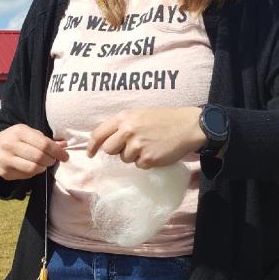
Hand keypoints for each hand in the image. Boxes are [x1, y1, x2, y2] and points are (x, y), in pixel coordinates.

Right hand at [0, 124, 68, 180]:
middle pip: (39, 157)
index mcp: (19, 131)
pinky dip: (34, 172)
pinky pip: (26, 175)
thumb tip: (64, 145)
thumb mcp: (29, 134)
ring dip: (43, 168)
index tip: (65, 156)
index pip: (44, 143)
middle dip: (50, 160)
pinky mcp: (5, 172)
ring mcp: (6, 159)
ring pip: (33, 168)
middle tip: (52, 160)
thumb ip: (46, 140)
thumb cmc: (16, 139)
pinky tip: (32, 167)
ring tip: (43, 164)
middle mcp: (10, 144)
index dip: (57, 152)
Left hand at [86, 107, 206, 167]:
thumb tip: (106, 140)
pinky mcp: (147, 159)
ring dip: (133, 156)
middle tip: (130, 147)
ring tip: (148, 146)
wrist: (188, 126)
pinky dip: (146, 162)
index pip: (99, 134)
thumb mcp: (139, 114)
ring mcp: (137, 146)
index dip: (92, 145)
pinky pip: (138, 165)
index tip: (90, 153)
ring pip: (124, 159)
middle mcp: (127, 131)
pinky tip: (156, 152)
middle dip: (116, 151)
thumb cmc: (164, 119)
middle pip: (109, 149)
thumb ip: (122, 125)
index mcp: (124, 118)